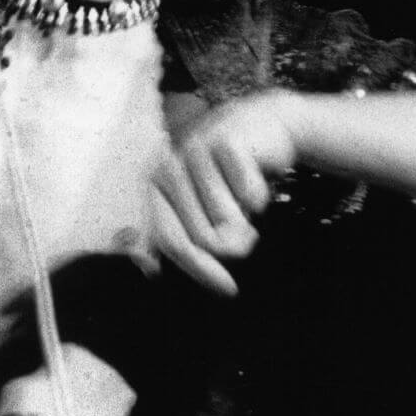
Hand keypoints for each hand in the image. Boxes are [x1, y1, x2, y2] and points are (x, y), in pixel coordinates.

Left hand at [149, 90, 299, 295]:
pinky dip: (262, 194)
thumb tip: (151, 273)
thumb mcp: (210, 212)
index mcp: (155, 186)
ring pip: (228, 220)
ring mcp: (195, 151)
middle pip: (202, 237)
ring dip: (248, 218)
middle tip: (247, 228)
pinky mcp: (226, 142)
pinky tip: (259, 174)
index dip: (201, 270)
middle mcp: (168, 167)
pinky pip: (251, 197)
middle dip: (232, 243)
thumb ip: (187, 240)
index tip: (230, 290)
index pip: (171, 241)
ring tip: (246, 196)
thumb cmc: (230, 177)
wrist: (264, 125)